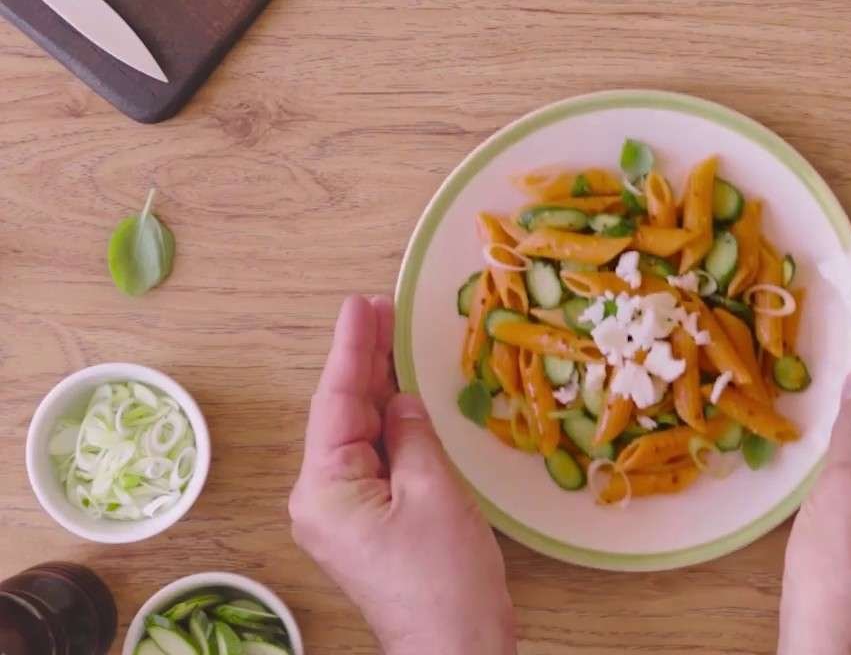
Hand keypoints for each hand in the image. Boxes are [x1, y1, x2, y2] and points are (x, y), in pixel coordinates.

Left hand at [288, 295, 515, 654]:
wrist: (454, 649)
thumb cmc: (445, 579)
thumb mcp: (435, 492)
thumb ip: (412, 435)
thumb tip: (400, 399)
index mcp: (326, 489)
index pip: (337, 401)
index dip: (352, 349)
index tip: (361, 304)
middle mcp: (321, 499)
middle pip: (341, 415)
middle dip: (363, 362)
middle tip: (382, 308)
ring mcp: (343, 514)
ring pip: (357, 436)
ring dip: (376, 390)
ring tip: (392, 336)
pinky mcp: (367, 524)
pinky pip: (373, 461)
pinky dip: (387, 425)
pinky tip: (401, 396)